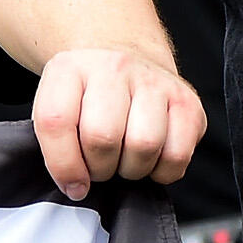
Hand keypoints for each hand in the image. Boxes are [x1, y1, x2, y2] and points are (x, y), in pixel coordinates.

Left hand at [29, 46, 204, 202]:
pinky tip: (151, 159)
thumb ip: (55, 143)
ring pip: (143, 145)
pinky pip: (177, 154)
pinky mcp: (187, 101)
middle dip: (98, 168)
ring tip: (124, 159)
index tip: (72, 183)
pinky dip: (162, 171)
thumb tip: (76, 188)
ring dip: (131, 169)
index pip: (56, 121)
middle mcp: (114, 67)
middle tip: (99, 165)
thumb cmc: (87, 93)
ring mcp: (154, 81)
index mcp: (69, 68)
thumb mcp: (55, 105)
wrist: (126, 55)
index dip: (63, 165)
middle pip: (102, 137)